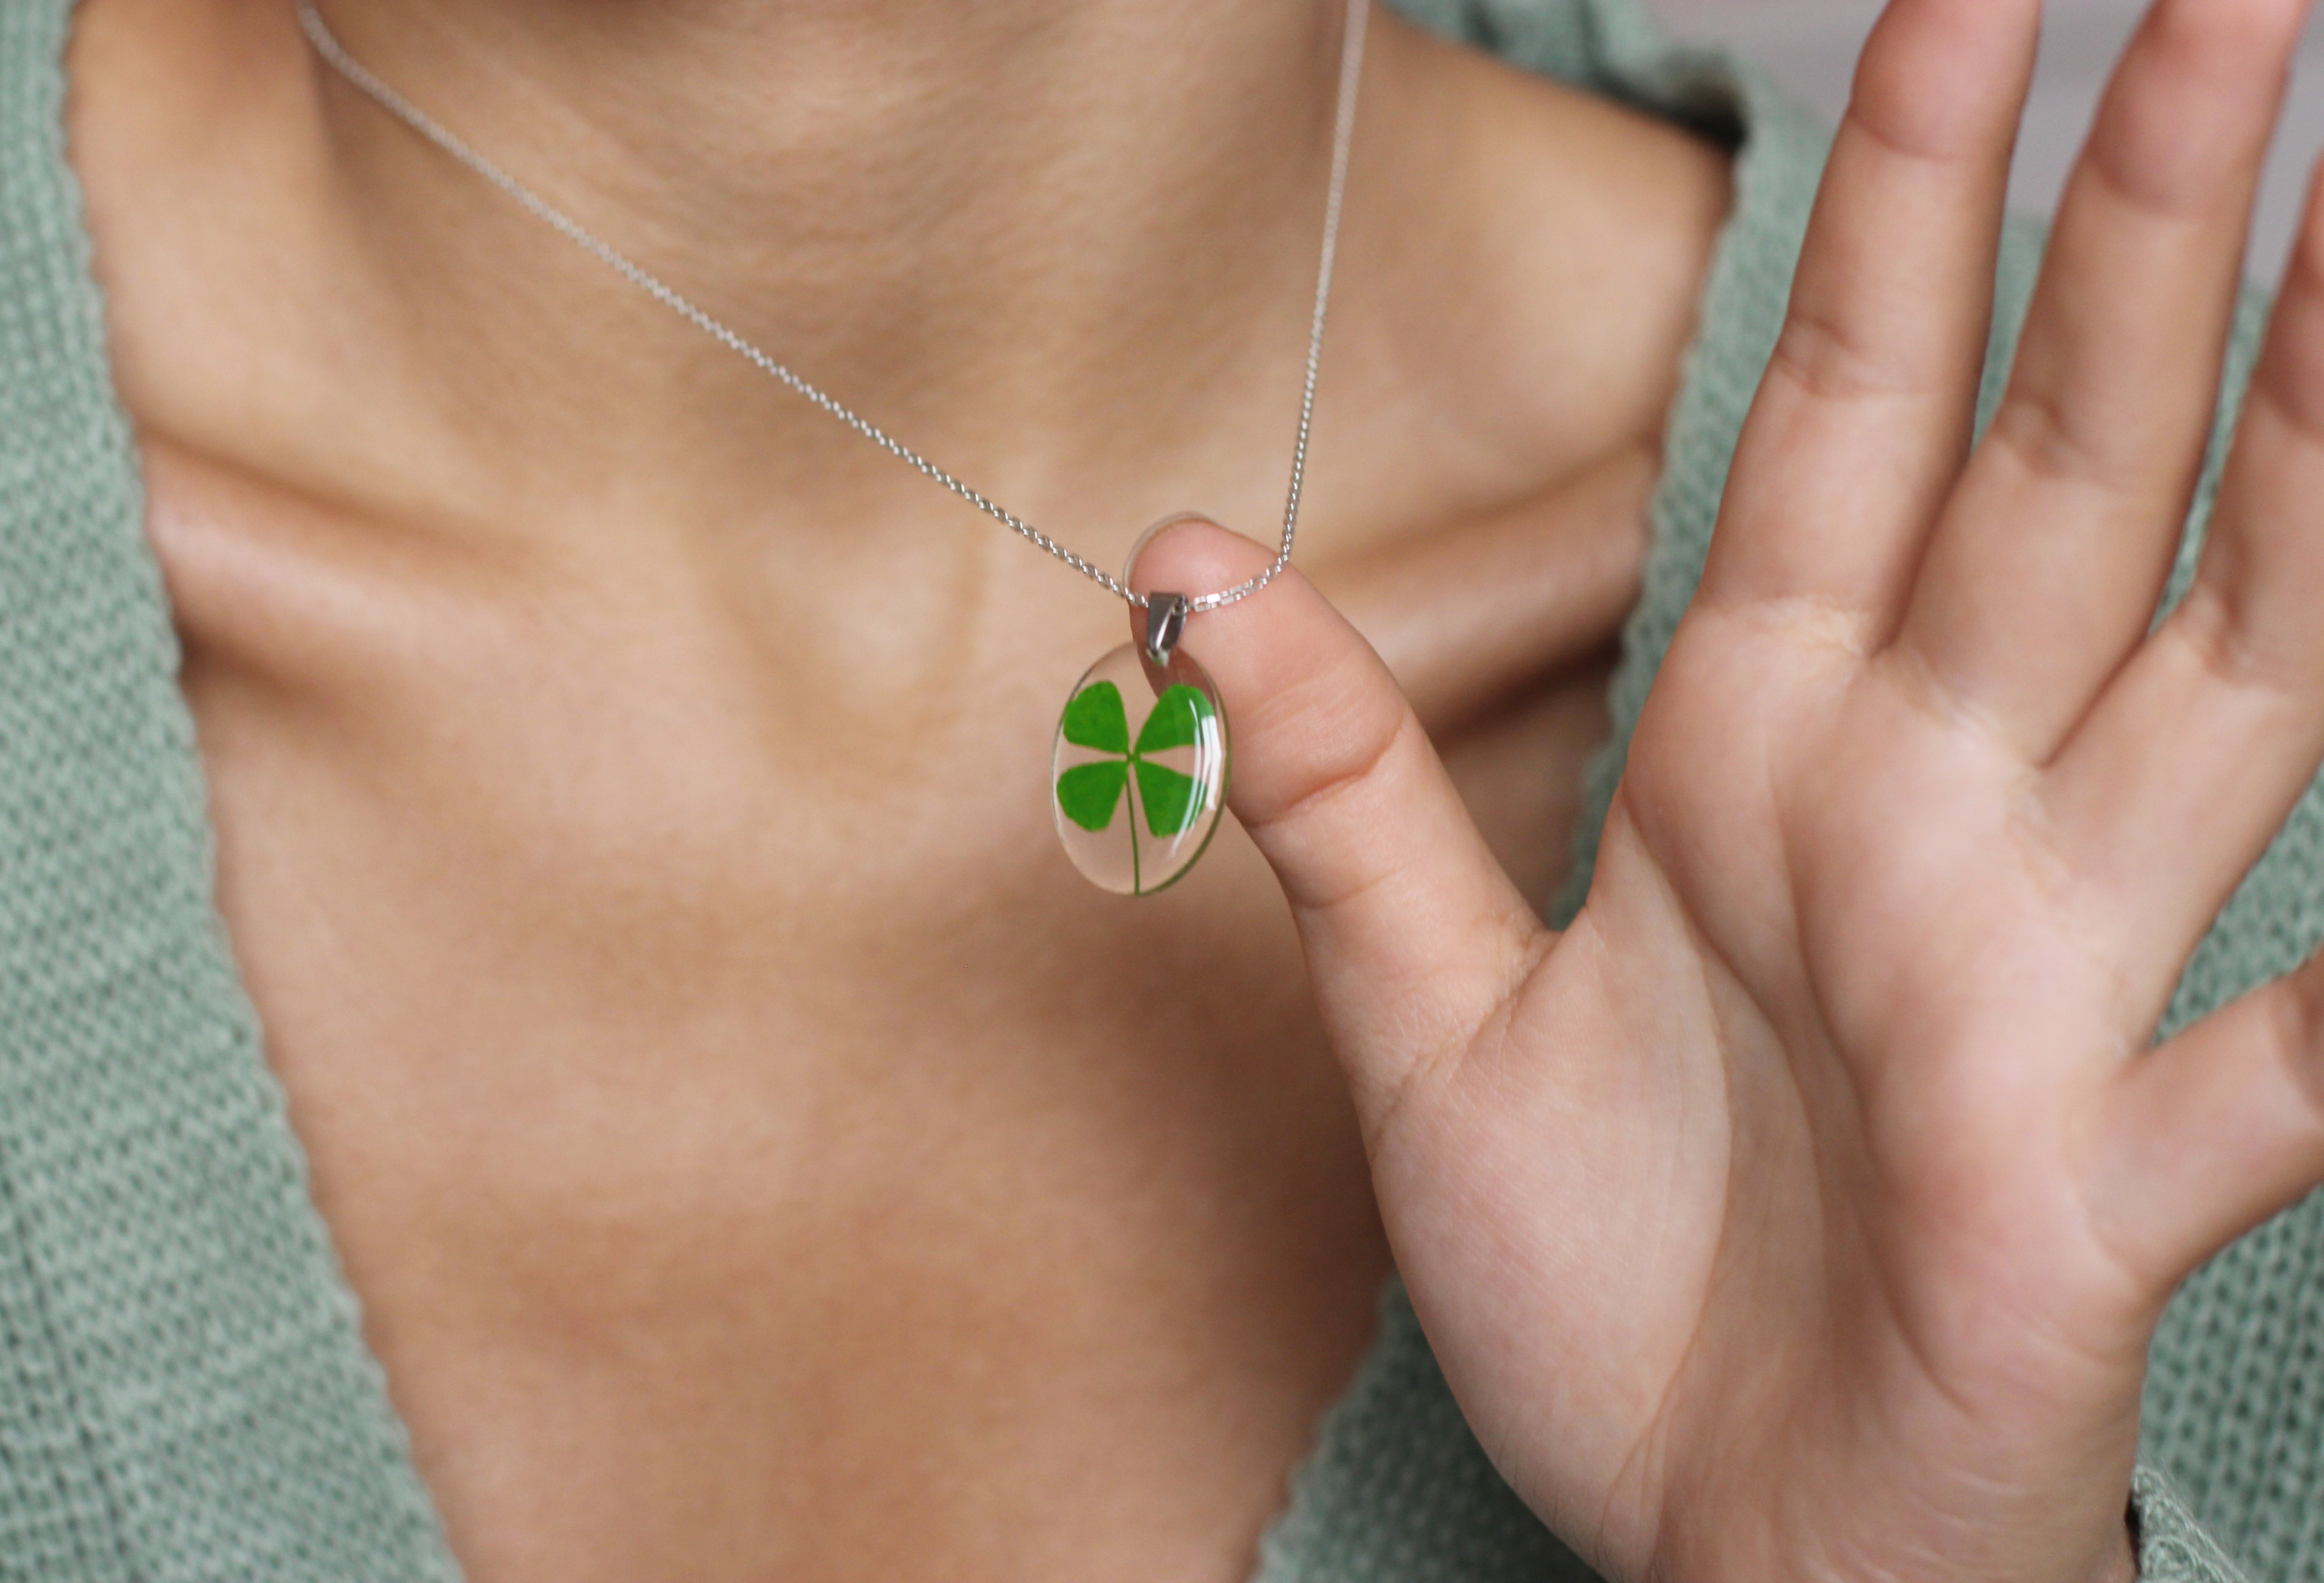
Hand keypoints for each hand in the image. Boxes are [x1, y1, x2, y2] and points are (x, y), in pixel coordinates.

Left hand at [1133, 0, 2323, 1576]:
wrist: (1703, 1530)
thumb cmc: (1601, 1285)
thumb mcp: (1416, 1015)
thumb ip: (1327, 784)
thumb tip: (1174, 567)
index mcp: (1765, 758)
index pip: (1855, 421)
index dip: (1908, 213)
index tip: (1962, 3)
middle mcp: (1932, 824)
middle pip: (2060, 474)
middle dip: (2141, 236)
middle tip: (2230, 0)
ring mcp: (2041, 988)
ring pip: (2220, 674)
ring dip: (2298, 467)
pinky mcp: (2097, 1184)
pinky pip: (2283, 1060)